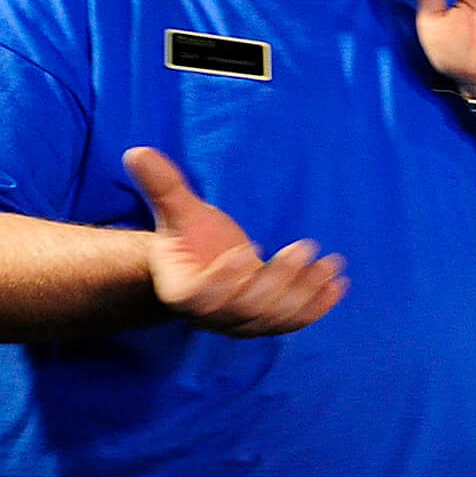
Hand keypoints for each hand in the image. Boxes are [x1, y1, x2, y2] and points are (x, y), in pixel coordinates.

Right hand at [124, 148, 346, 336]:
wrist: (209, 264)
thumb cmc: (193, 237)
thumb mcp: (180, 211)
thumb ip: (163, 187)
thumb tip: (137, 151)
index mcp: (183, 292)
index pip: (201, 296)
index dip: (223, 278)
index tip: (244, 251)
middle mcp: (213, 317)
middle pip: (247, 306)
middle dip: (279, 278)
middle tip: (305, 246)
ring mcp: (243, 324)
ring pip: (276, 317)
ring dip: (307, 291)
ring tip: (331, 263)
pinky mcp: (269, 325)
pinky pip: (295, 322)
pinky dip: (318, 306)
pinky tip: (338, 284)